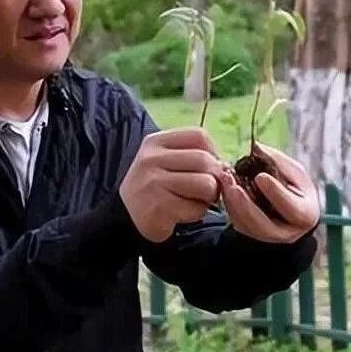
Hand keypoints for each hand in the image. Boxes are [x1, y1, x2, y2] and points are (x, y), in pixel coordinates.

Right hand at [120, 127, 222, 242]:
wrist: (125, 215)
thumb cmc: (153, 186)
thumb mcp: (163, 160)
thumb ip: (191, 156)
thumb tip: (225, 166)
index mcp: (155, 142)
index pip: (199, 135)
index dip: (212, 151)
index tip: (207, 167)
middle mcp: (152, 159)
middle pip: (205, 160)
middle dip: (214, 178)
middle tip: (207, 190)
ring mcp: (154, 182)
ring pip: (205, 184)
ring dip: (207, 197)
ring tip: (195, 200)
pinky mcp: (159, 207)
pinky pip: (196, 208)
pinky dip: (197, 213)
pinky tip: (183, 213)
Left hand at [220, 143, 319, 242]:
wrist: (287, 206)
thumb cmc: (294, 186)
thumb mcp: (293, 172)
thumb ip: (276, 161)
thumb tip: (256, 147)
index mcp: (305, 215)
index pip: (291, 208)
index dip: (275, 193)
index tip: (260, 176)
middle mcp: (287, 233)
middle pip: (263, 225)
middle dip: (245, 204)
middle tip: (232, 183)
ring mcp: (267, 236)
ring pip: (246, 226)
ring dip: (232, 203)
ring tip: (225, 180)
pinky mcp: (251, 233)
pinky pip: (237, 223)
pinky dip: (228, 205)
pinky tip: (224, 186)